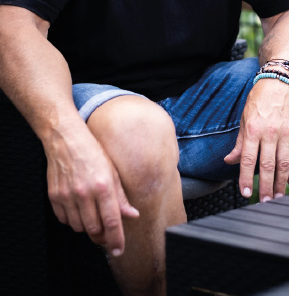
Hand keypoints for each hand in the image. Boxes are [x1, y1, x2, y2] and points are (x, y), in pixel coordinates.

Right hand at [45, 125, 138, 256]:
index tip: (119, 249)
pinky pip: (64, 220)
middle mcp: (84, 192)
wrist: (66, 139)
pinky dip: (73, 221)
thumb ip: (121, 196)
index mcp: (103, 185)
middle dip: (102, 236)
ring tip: (93, 217)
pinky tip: (79, 210)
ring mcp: (67, 195)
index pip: (112, 221)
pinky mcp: (55, 196)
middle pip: (94, 229)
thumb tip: (132, 215)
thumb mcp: (112, 171)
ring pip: (79, 227)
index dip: (116, 239)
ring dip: (88, 228)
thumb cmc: (92, 152)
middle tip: (107, 234)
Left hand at [224, 78, 288, 201]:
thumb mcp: (244, 118)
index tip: (245, 193)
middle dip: (265, 186)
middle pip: (267, 165)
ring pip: (283, 163)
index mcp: (253, 129)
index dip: (246, 178)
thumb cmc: (259, 99)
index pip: (247, 159)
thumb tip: (229, 160)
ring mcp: (284, 133)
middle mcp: (269, 133)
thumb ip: (239, 142)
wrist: (280, 81)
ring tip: (278, 196)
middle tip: (264, 201)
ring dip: (281, 182)